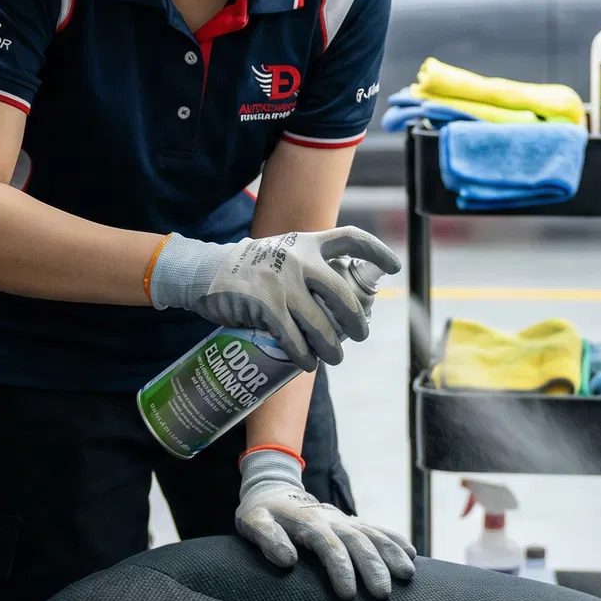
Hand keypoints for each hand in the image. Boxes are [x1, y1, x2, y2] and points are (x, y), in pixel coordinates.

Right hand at [149, 227, 400, 370]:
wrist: (205, 271)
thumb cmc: (248, 267)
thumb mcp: (280, 252)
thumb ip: (306, 264)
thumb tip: (337, 296)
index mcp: (306, 243)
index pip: (350, 238)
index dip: (376, 252)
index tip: (395, 268)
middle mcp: (299, 259)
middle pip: (343, 295)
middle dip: (356, 321)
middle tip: (360, 334)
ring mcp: (283, 283)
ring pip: (321, 325)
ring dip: (332, 348)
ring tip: (334, 357)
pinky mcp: (267, 306)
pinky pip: (294, 339)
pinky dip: (304, 356)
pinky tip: (307, 363)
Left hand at [235, 449, 416, 599]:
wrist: (273, 487)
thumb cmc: (261, 512)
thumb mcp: (252, 522)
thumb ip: (267, 538)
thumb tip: (288, 560)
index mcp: (307, 521)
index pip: (328, 545)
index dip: (339, 568)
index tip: (347, 595)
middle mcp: (331, 519)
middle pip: (357, 541)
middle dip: (372, 566)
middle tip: (383, 594)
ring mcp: (343, 519)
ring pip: (373, 533)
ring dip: (391, 552)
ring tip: (408, 574)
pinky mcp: (350, 522)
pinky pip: (377, 528)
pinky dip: (394, 539)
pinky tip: (411, 554)